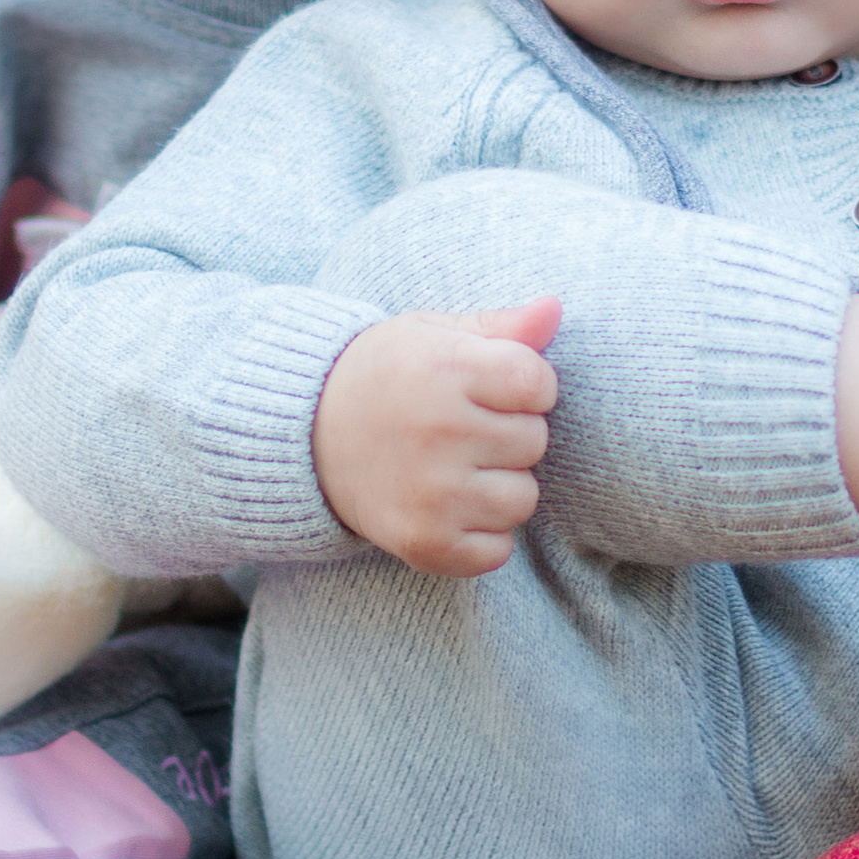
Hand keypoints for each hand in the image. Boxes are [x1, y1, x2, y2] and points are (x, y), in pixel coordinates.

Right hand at [313, 299, 560, 574]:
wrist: (304, 435)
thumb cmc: (386, 375)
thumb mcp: (434, 334)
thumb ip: (500, 325)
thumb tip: (555, 308)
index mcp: (445, 370)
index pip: (539, 383)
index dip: (527, 385)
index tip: (492, 387)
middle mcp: (439, 431)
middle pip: (534, 441)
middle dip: (510, 432)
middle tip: (463, 427)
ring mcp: (432, 493)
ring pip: (522, 499)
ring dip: (500, 485)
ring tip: (456, 466)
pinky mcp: (424, 542)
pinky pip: (498, 551)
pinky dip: (481, 535)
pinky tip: (449, 506)